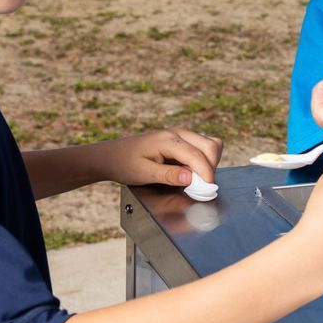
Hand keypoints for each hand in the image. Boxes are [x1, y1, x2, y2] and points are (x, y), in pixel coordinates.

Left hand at [98, 128, 222, 189]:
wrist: (111, 156)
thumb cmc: (124, 164)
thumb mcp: (144, 173)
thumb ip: (169, 175)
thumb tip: (191, 178)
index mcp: (168, 140)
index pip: (197, 155)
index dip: (206, 173)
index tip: (207, 189)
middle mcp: (177, 133)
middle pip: (210, 146)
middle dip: (211, 167)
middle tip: (202, 185)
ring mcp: (180, 134)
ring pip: (209, 144)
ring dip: (209, 162)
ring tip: (197, 179)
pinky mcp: (181, 139)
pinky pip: (202, 146)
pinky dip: (204, 159)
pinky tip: (192, 171)